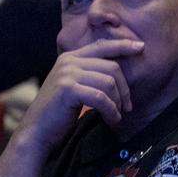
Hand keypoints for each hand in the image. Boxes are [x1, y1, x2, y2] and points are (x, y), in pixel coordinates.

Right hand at [21, 39, 144, 150]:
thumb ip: (91, 73)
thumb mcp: (74, 85)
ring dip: (118, 102)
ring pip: (109, 83)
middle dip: (124, 88)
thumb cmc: (59, 111)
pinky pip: (101, 98)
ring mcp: (67, 74)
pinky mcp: (68, 89)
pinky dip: (111, 110)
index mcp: (70, 57)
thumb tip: (120, 70)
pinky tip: (112, 120)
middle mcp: (68, 62)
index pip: (102, 46)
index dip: (123, 45)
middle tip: (128, 106)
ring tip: (118, 115)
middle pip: (112, 67)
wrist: (36, 131)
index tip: (141, 47)